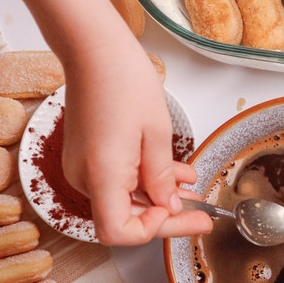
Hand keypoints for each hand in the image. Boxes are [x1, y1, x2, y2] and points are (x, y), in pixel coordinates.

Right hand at [59, 39, 212, 244]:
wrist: (92, 49)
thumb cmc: (123, 80)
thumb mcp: (157, 133)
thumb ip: (162, 177)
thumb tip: (168, 206)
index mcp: (102, 175)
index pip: (118, 233)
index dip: (152, 230)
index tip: (180, 214)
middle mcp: (84, 177)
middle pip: (124, 218)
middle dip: (166, 217)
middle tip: (201, 215)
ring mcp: (82, 167)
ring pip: (123, 199)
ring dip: (158, 198)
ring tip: (193, 190)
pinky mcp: (85, 155)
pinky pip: (115, 180)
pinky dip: (144, 181)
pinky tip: (171, 173)